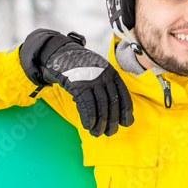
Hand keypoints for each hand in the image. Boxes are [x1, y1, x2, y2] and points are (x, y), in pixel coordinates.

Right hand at [19, 29, 134, 136]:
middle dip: (112, 121)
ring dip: (100, 123)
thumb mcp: (99, 72)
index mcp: (112, 73)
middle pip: (113, 102)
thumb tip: (115, 111)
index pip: (124, 95)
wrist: (61, 55)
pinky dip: (89, 117)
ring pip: (101, 105)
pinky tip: (88, 126)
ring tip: (97, 133)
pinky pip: (87, 104)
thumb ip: (106, 87)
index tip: (126, 123)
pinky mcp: (79, 84)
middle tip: (110, 133)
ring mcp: (92, 79)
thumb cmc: (81, 68)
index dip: (126, 111)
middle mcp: (104, 76)